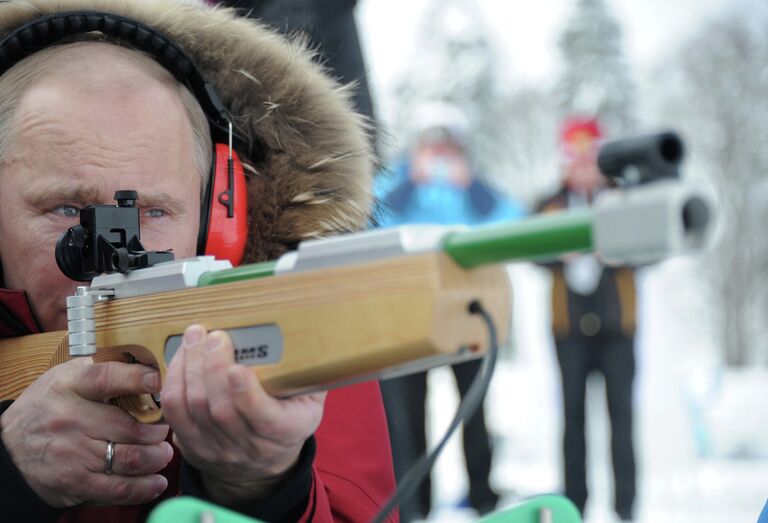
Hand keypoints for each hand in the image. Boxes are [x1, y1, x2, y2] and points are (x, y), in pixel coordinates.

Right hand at [0, 358, 172, 507]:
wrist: (8, 449)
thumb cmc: (48, 407)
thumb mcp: (65, 378)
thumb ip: (102, 370)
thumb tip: (148, 365)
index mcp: (70, 386)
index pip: (106, 378)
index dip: (136, 378)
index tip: (158, 380)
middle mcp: (70, 419)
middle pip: (130, 428)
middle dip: (159, 433)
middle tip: (166, 433)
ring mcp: (72, 453)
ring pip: (130, 459)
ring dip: (156, 459)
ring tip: (163, 454)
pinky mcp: (73, 482)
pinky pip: (117, 489)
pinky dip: (143, 488)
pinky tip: (156, 482)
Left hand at [162, 325, 324, 504]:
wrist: (262, 466)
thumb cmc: (288, 418)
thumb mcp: (310, 401)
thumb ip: (310, 373)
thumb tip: (308, 331)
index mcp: (285, 432)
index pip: (263, 419)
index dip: (246, 394)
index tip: (237, 367)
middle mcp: (249, 447)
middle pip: (221, 410)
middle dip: (212, 367)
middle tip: (213, 336)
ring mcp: (217, 451)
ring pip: (193, 409)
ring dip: (189, 368)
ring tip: (194, 337)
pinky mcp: (192, 447)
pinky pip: (174, 414)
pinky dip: (174, 381)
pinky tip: (181, 357)